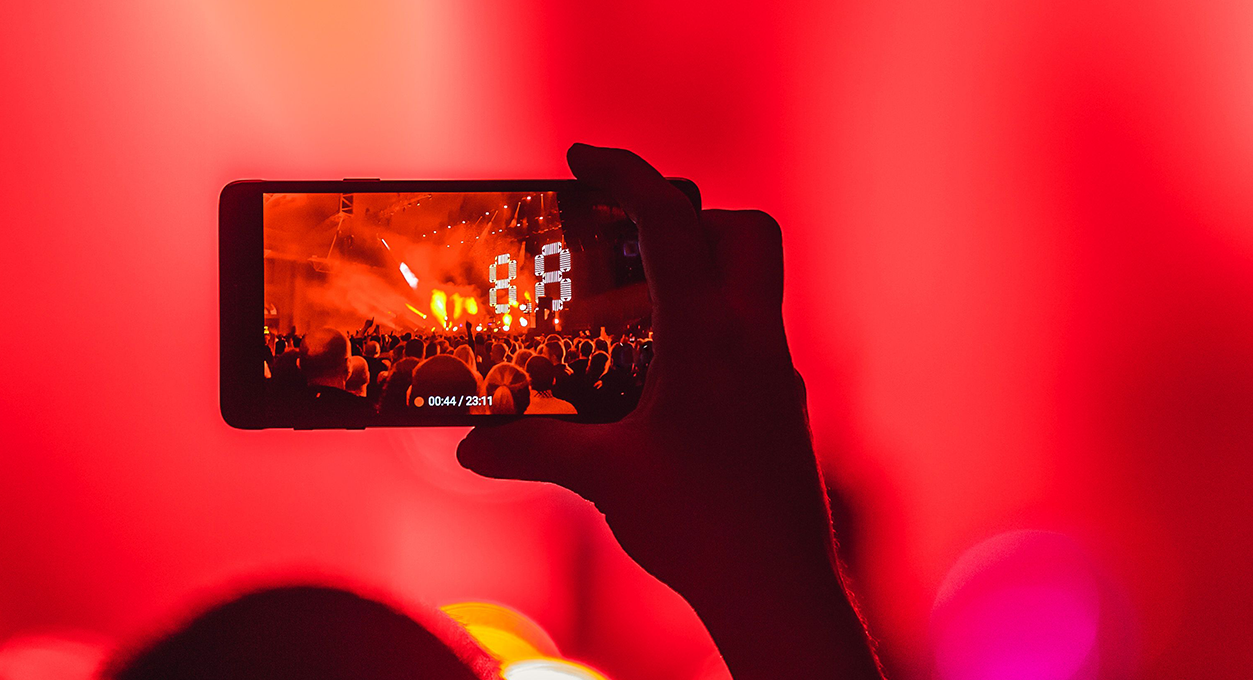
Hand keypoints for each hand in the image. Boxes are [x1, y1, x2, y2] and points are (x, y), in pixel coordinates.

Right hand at [460, 145, 877, 678]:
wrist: (779, 590)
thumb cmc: (703, 529)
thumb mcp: (603, 479)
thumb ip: (533, 446)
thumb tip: (470, 444)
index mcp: (708, 336)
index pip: (670, 222)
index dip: (625, 174)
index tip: (583, 157)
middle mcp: (753, 340)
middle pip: (741, 230)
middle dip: (685, 214)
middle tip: (625, 241)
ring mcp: (776, 373)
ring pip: (753, 283)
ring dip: (699, 271)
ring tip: (630, 311)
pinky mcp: (781, 407)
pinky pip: (750, 337)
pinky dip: (707, 331)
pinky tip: (662, 380)